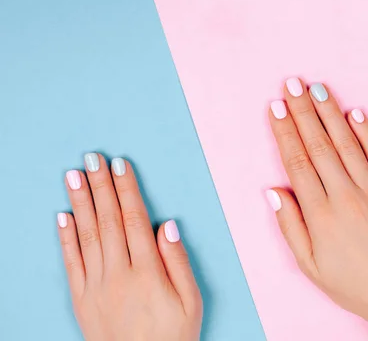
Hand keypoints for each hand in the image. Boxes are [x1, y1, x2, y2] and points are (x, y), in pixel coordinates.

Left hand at [57, 154, 201, 340]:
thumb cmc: (173, 335)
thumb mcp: (190, 301)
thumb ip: (177, 261)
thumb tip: (167, 225)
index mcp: (147, 272)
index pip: (135, 219)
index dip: (127, 190)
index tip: (120, 165)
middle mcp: (118, 274)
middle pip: (108, 220)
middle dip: (100, 186)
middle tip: (92, 158)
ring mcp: (95, 286)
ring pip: (87, 235)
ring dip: (80, 202)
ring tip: (73, 175)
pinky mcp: (81, 299)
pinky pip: (71, 263)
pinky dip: (65, 237)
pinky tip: (63, 215)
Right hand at [267, 79, 367, 339]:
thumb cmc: (352, 283)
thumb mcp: (309, 265)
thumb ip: (290, 226)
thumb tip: (273, 189)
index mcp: (322, 215)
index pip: (298, 163)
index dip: (285, 132)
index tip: (275, 108)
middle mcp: (348, 197)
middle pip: (320, 146)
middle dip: (303, 111)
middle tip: (291, 83)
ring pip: (348, 144)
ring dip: (330, 114)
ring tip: (317, 89)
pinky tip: (354, 112)